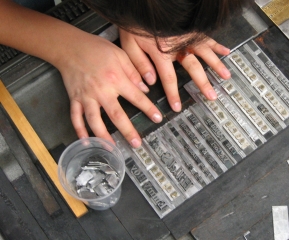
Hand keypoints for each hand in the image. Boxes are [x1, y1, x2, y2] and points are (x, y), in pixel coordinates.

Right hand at [55, 33, 161, 147]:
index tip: (157, 118)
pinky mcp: (75, 98)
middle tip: (136, 143)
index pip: (136, 97)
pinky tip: (85, 141)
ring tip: (111, 148)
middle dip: (127, 130)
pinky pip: (76, 117)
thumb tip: (145, 89)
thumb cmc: (96, 49)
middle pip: (116, 115)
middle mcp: (101, 91)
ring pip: (94, 120)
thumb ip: (133, 72)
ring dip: (103, 136)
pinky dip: (79, 130)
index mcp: (115, 79)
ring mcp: (86, 96)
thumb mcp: (120, 55)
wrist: (70, 46)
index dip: (148, 109)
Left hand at [119, 29, 231, 111]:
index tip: (177, 107)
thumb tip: (150, 82)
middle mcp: (177, 46)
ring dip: (216, 65)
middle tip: (212, 96)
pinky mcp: (191, 29)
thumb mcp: (128, 44)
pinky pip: (207, 38)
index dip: (173, 94)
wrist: (142, 4)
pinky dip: (217, 45)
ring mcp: (186, 37)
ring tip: (225, 77)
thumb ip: (139, 64)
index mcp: (161, 53)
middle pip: (193, 68)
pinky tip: (226, 51)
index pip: (169, 78)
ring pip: (205, 53)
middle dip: (203, 84)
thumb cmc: (134, 22)